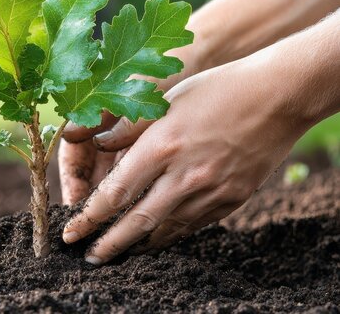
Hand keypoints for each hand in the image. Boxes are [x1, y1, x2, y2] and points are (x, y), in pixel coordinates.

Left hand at [60, 55, 310, 264]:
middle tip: (90, 257)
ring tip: (120, 252)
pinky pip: (193, 226)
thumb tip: (92, 142)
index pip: (115, 193)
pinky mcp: (231, 199)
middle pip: (137, 222)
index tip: (71, 232)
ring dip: (138, 245)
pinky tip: (156, 238)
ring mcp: (210, 191)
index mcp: (161, 147)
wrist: (277, 97)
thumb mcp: (165, 100)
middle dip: (108, 244)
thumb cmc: (215, 91)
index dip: (89, 217)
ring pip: (165, 230)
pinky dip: (169, 235)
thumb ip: (126, 127)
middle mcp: (184, 176)